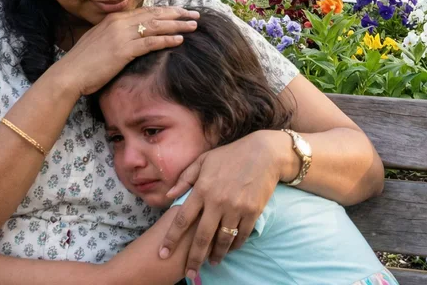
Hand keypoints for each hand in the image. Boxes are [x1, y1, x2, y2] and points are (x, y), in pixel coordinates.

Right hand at [53, 6, 198, 97]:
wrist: (69, 74)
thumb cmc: (84, 63)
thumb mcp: (100, 41)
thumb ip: (116, 35)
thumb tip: (131, 37)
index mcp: (114, 19)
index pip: (146, 11)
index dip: (166, 10)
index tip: (181, 11)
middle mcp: (119, 22)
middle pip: (155, 14)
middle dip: (177, 13)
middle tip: (195, 14)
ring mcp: (121, 35)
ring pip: (156, 26)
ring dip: (177, 25)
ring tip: (193, 25)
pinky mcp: (124, 50)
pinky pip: (150, 42)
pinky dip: (167, 39)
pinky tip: (180, 40)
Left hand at [159, 131, 282, 278]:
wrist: (263, 153)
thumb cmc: (230, 155)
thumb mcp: (204, 160)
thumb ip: (185, 178)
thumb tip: (168, 196)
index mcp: (202, 188)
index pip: (182, 219)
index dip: (171, 239)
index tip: (162, 253)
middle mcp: (217, 201)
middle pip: (201, 238)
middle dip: (193, 259)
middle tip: (189, 274)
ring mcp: (236, 208)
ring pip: (222, 241)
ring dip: (216, 256)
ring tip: (212, 263)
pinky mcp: (252, 212)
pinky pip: (241, 235)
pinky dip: (234, 245)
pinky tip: (230, 248)